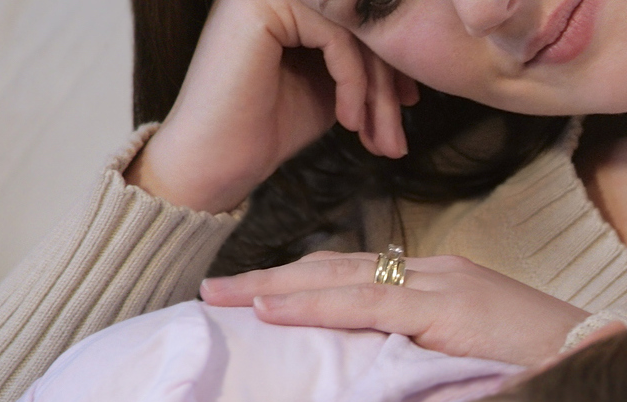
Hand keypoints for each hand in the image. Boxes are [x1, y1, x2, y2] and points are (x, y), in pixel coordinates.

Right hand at [130, 0, 418, 212]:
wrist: (217, 161)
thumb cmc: (269, 127)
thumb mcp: (330, 84)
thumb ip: (359, 57)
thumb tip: (408, 50)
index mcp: (291, 2)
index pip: (359, 22)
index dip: (390, 64)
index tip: (407, 107)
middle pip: (361, 24)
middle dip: (387, 85)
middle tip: (397, 138)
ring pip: (355, 31)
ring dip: (377, 92)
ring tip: (379, 139)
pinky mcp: (264, 7)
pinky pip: (338, 38)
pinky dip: (353, 84)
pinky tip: (348, 121)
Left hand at [201, 251, 591, 367]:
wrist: (610, 364)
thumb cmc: (552, 383)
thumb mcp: (480, 374)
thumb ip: (433, 377)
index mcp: (445, 291)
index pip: (359, 281)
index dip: (300, 288)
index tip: (250, 302)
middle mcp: (439, 276)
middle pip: (337, 271)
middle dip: (270, 281)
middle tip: (212, 294)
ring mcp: (445, 286)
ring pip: (341, 278)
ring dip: (275, 287)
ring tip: (223, 297)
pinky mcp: (450, 308)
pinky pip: (368, 304)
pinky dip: (314, 304)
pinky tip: (271, 309)